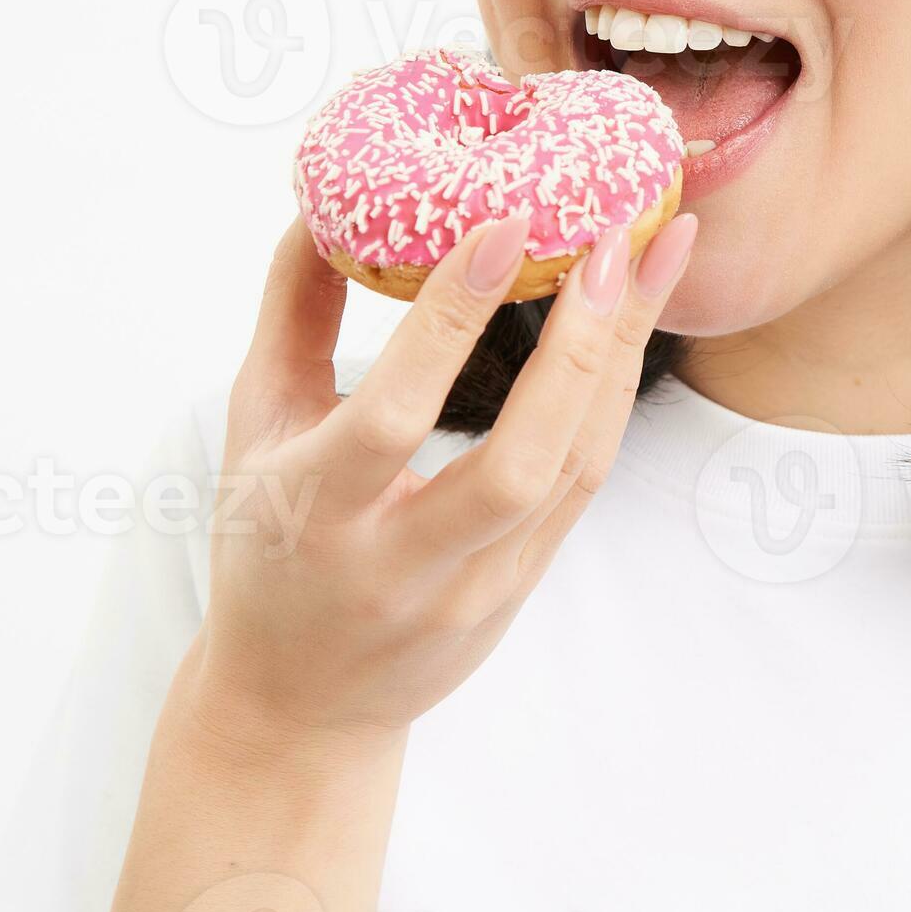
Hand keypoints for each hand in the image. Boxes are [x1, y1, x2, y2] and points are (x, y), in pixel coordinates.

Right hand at [180, 206, 697, 753]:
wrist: (299, 708)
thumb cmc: (267, 545)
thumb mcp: (253, 429)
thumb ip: (291, 315)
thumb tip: (325, 203)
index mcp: (316, 514)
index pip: (392, 416)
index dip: (450, 319)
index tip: (505, 226)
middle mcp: (401, 563)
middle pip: (517, 462)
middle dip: (577, 345)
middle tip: (615, 239)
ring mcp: (473, 588)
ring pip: (573, 471)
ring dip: (623, 357)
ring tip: (657, 254)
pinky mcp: (521, 592)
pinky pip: (584, 484)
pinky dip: (614, 396)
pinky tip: (635, 323)